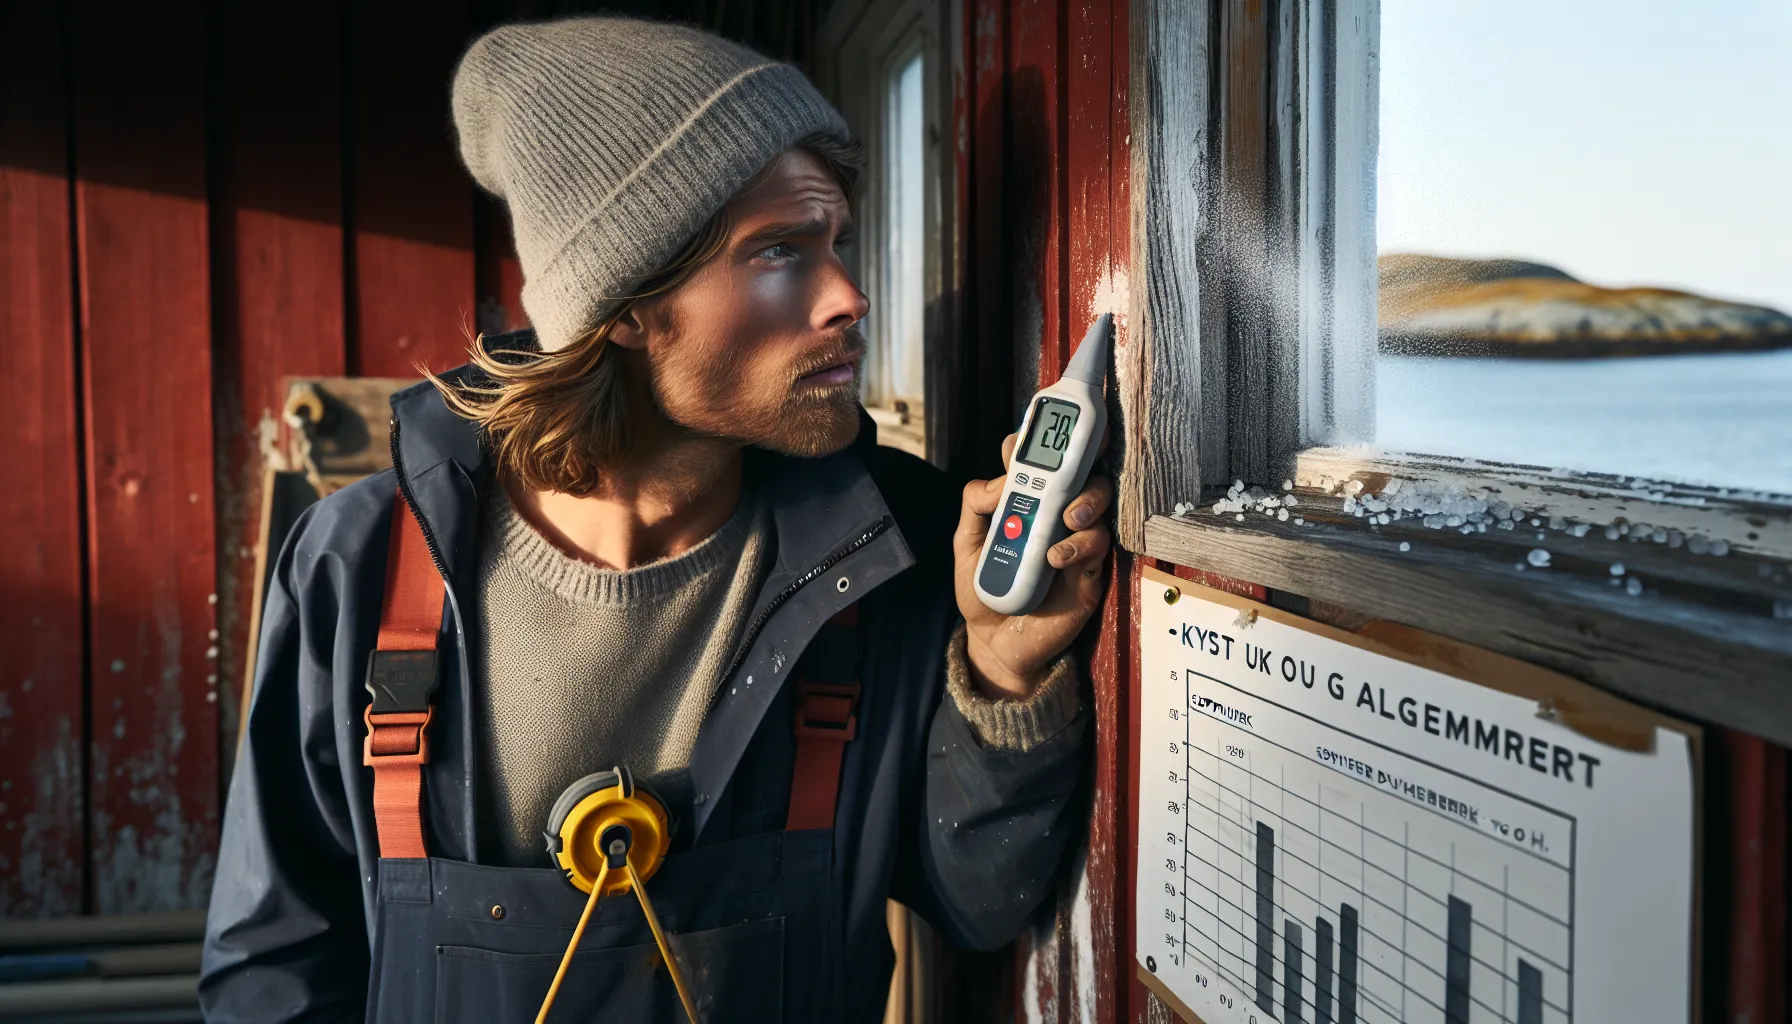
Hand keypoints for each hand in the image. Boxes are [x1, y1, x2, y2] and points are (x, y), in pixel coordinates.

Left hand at [953, 433, 1112, 699]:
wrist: (995, 642)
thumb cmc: (984, 588)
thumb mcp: (965, 545)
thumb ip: (974, 507)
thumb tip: (1000, 481)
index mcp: (1027, 501)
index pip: (1038, 460)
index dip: (1035, 441)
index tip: (1021, 440)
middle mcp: (1056, 513)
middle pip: (1081, 471)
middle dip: (1078, 461)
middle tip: (1065, 470)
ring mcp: (1076, 540)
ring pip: (1099, 504)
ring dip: (1087, 502)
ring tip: (1068, 516)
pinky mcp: (1091, 572)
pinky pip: (1098, 548)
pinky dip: (1080, 546)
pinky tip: (1057, 557)